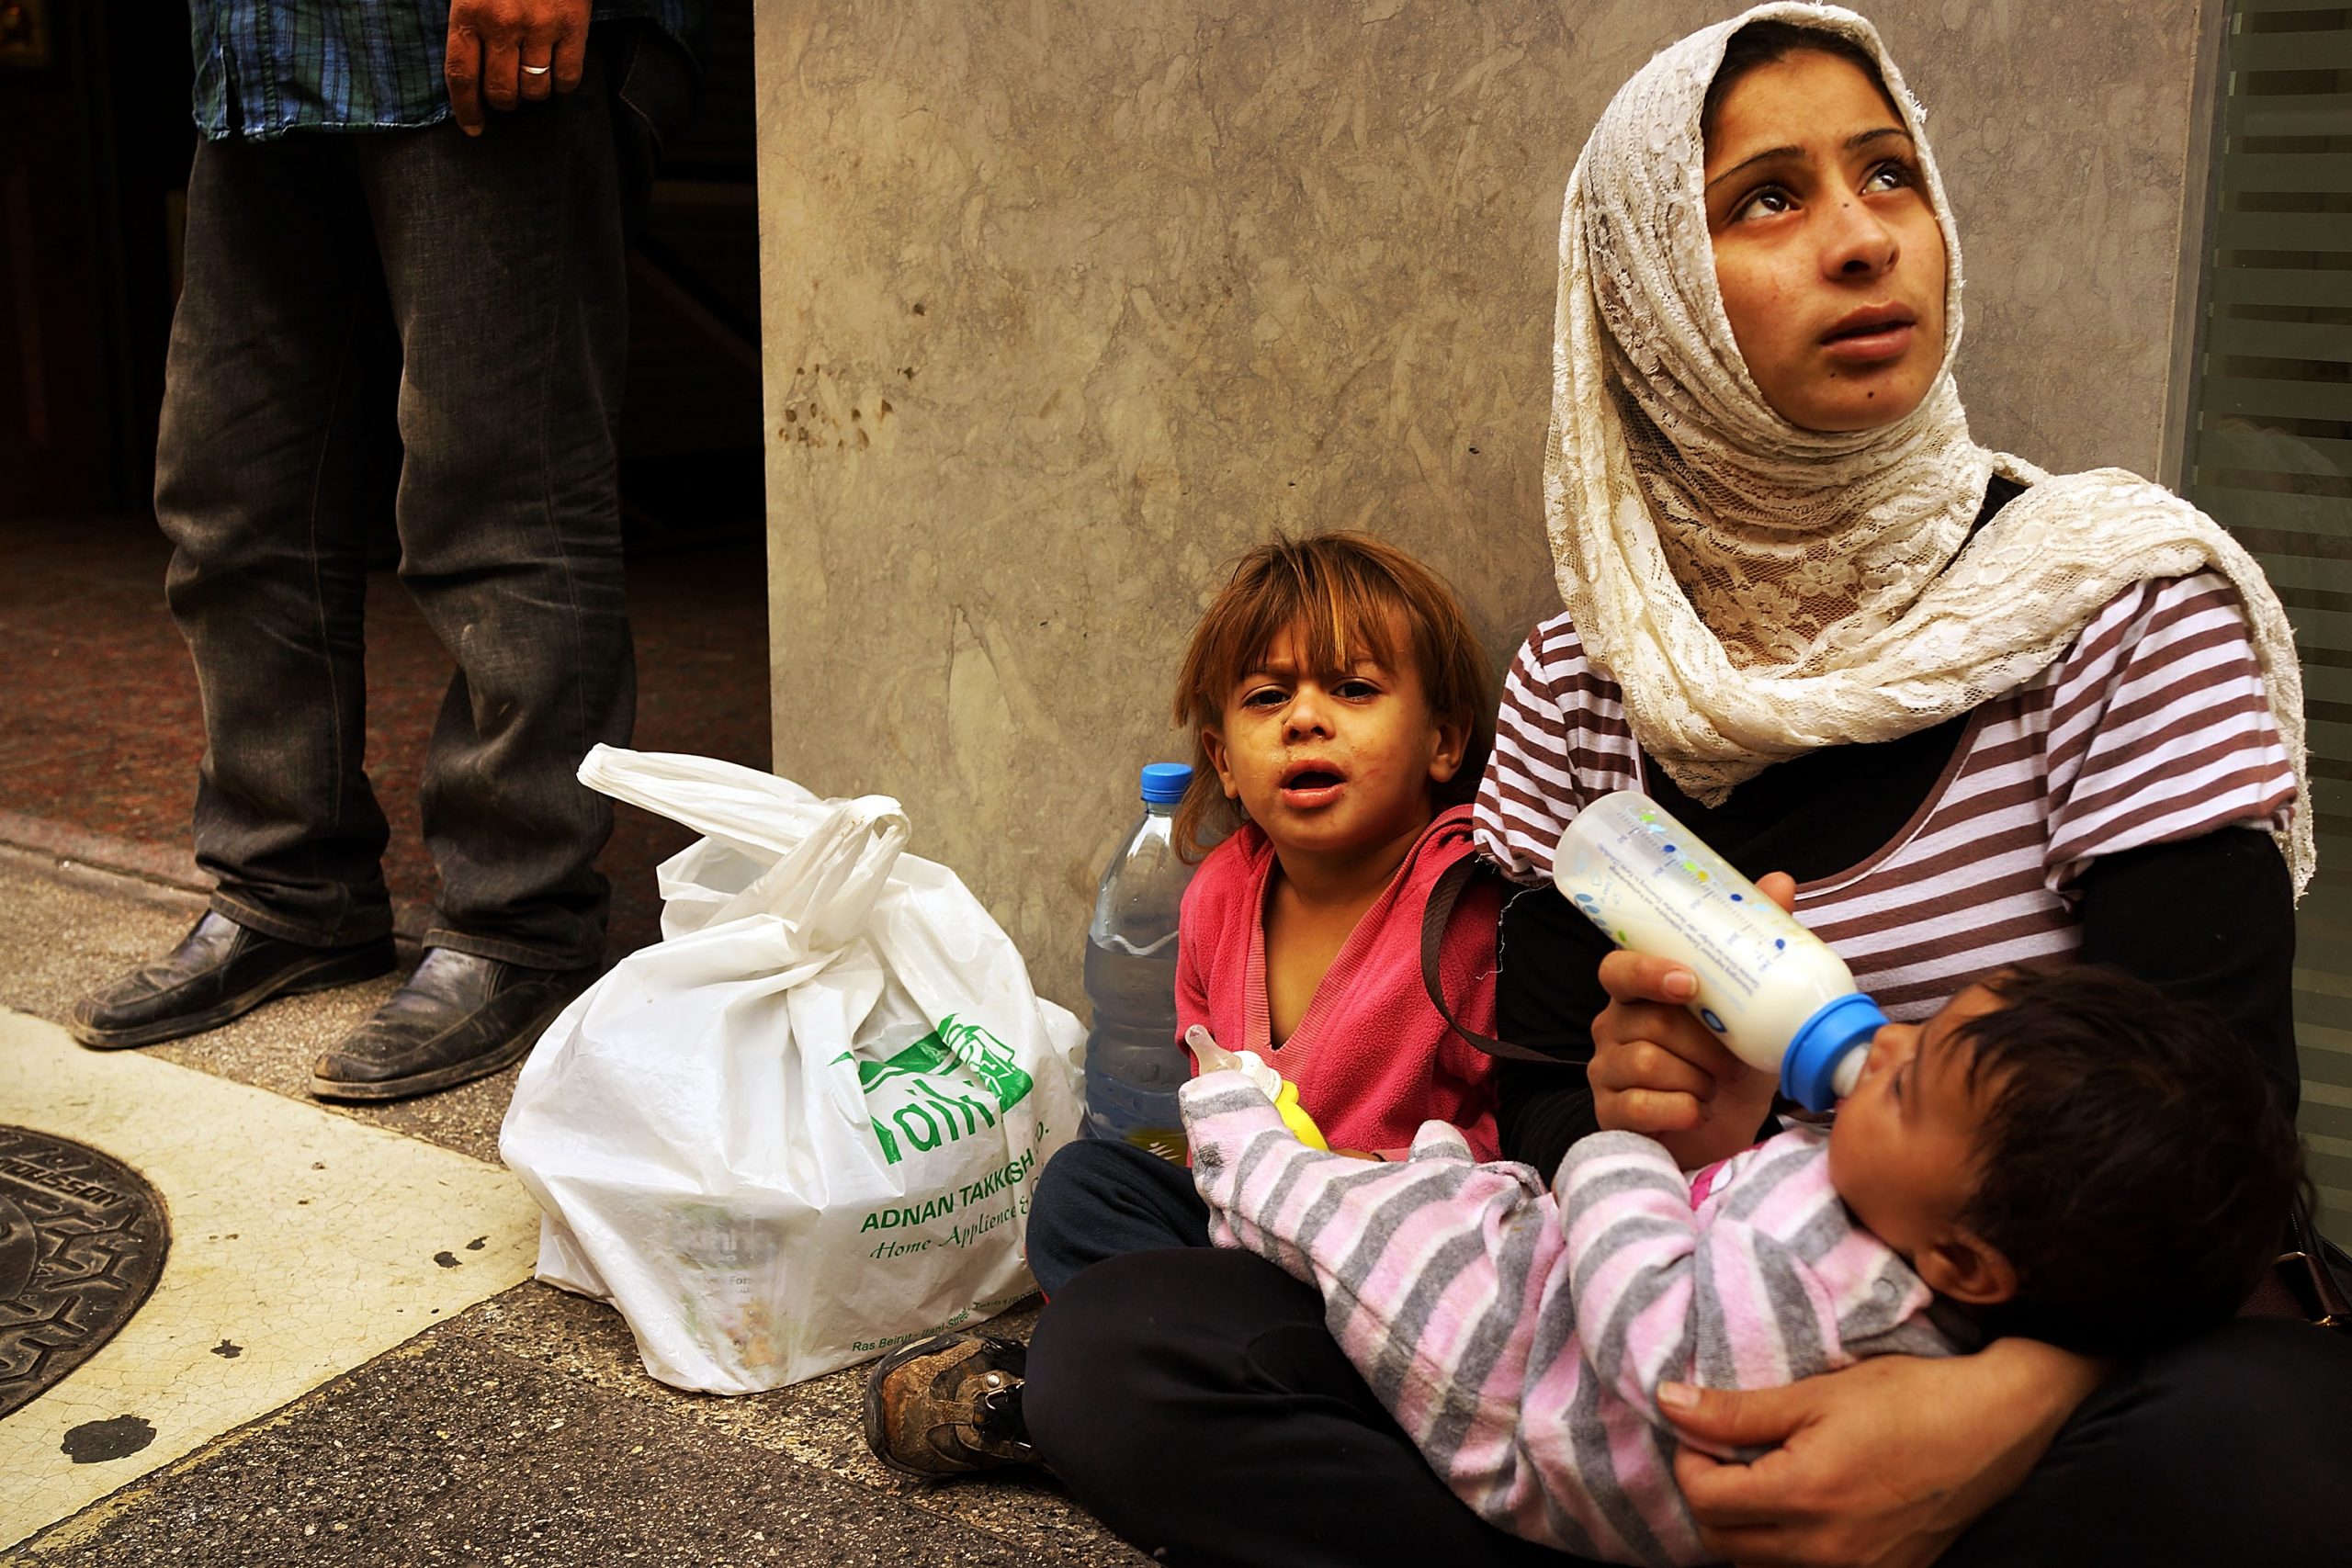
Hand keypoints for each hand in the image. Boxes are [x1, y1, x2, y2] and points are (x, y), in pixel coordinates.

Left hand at [445, 0, 591, 136]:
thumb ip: (468, 25)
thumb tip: (471, 71)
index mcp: (470, 12)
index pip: (462, 76)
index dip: (466, 109)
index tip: (473, 127)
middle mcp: (503, 23)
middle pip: (501, 91)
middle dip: (504, 101)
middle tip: (508, 93)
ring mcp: (541, 26)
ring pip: (535, 90)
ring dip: (533, 91)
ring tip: (532, 74)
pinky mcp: (572, 26)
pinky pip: (568, 78)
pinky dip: (562, 82)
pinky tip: (556, 68)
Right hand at [1588, 871, 1793, 1168]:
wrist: (1722, 1134)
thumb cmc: (1730, 1066)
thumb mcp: (1752, 1010)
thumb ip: (1757, 947)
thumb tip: (1780, 881)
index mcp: (1640, 994)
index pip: (1620, 969)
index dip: (1648, 972)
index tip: (1689, 983)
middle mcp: (1613, 1026)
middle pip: (1647, 1023)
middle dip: (1702, 1045)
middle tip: (1730, 1061)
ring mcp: (1606, 1070)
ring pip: (1645, 1064)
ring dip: (1695, 1079)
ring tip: (1713, 1088)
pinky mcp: (1609, 1113)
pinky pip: (1636, 1106)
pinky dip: (1678, 1110)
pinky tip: (1696, 1112)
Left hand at [1660, 1342, 2106, 1566]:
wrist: (1995, 1427)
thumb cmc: (1909, 1399)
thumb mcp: (1816, 1394)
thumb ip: (1736, 1410)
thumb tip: (1669, 1403)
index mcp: (1804, 1498)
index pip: (1704, 1499)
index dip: (1690, 1459)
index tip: (1706, 1429)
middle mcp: (1825, 1552)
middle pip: (1722, 1541)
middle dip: (1710, 1494)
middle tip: (1728, 1450)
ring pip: (1759, 1564)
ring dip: (1744, 1525)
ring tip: (1764, 1475)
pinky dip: (1786, 1546)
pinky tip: (1802, 1505)